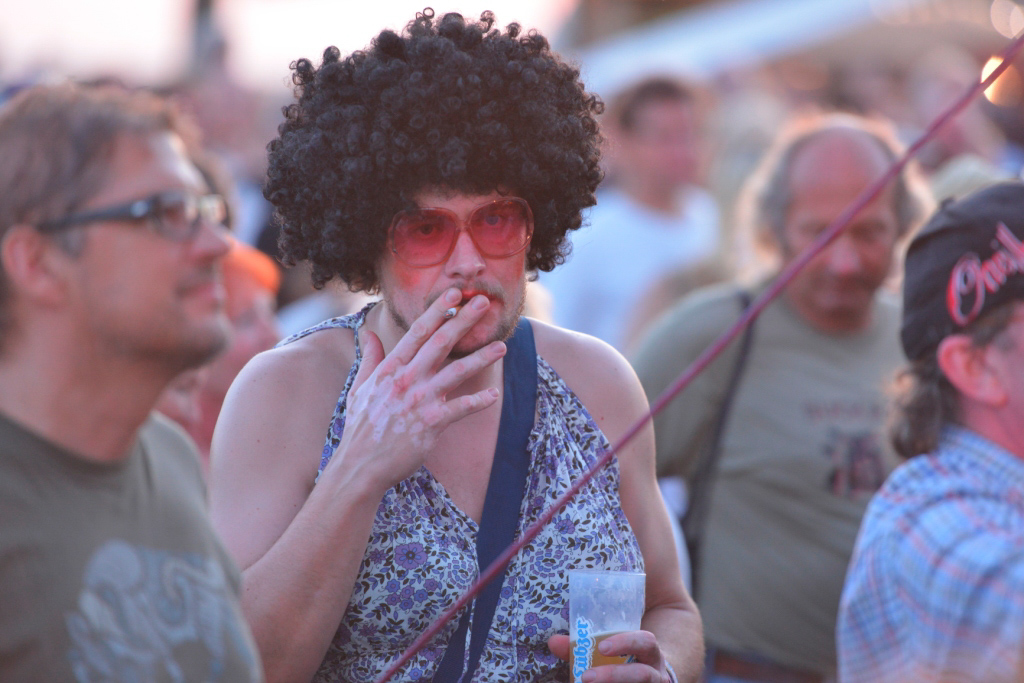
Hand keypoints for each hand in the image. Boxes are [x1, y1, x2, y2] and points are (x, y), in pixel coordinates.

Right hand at [321, 288, 505, 489]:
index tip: (454, 294)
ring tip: (502, 346)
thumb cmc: (360, 427)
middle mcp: (407, 379)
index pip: (418, 331)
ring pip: (456, 372)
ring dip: (481, 358)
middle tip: (484, 303)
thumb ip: (369, 358)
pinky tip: (494, 395)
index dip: (438, 310)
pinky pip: (461, 408)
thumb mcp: (359, 388)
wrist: (360, 465)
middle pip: (440, 342)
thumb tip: (366, 332)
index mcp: (391, 368)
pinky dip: (478, 401)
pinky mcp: (431, 424)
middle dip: (463, 320)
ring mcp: (420, 400)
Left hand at [548, 631, 671, 682]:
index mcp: (650, 652)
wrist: (652, 679)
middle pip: (643, 675)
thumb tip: (553, 642)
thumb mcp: (614, 649)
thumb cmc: (627, 660)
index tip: (602, 647)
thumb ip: (584, 646)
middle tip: (586, 677)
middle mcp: (656, 674)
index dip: (626, 643)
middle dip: (614, 675)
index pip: (645, 642)